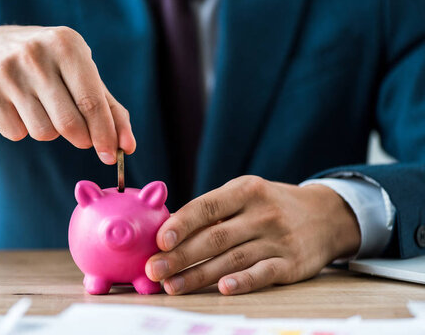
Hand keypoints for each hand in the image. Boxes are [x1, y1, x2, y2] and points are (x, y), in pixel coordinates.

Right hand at [0, 25, 135, 163]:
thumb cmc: (52, 66)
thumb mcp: (83, 75)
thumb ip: (110, 110)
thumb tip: (127, 147)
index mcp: (67, 44)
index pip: (91, 102)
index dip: (104, 134)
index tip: (112, 155)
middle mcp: (35, 54)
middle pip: (69, 123)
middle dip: (82, 139)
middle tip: (82, 137)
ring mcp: (7, 72)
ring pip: (43, 132)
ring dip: (51, 132)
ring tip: (46, 111)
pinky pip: (16, 134)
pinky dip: (24, 130)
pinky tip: (21, 109)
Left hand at [145, 175, 360, 294]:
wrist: (326, 215)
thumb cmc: (269, 205)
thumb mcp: (245, 193)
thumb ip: (213, 209)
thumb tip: (167, 230)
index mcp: (245, 190)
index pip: (208, 206)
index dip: (182, 224)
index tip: (159, 241)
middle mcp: (262, 213)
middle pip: (215, 237)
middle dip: (181, 255)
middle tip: (153, 270)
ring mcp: (279, 239)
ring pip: (232, 259)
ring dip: (199, 275)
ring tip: (172, 286)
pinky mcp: (292, 264)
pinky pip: (263, 273)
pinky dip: (243, 281)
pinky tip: (222, 289)